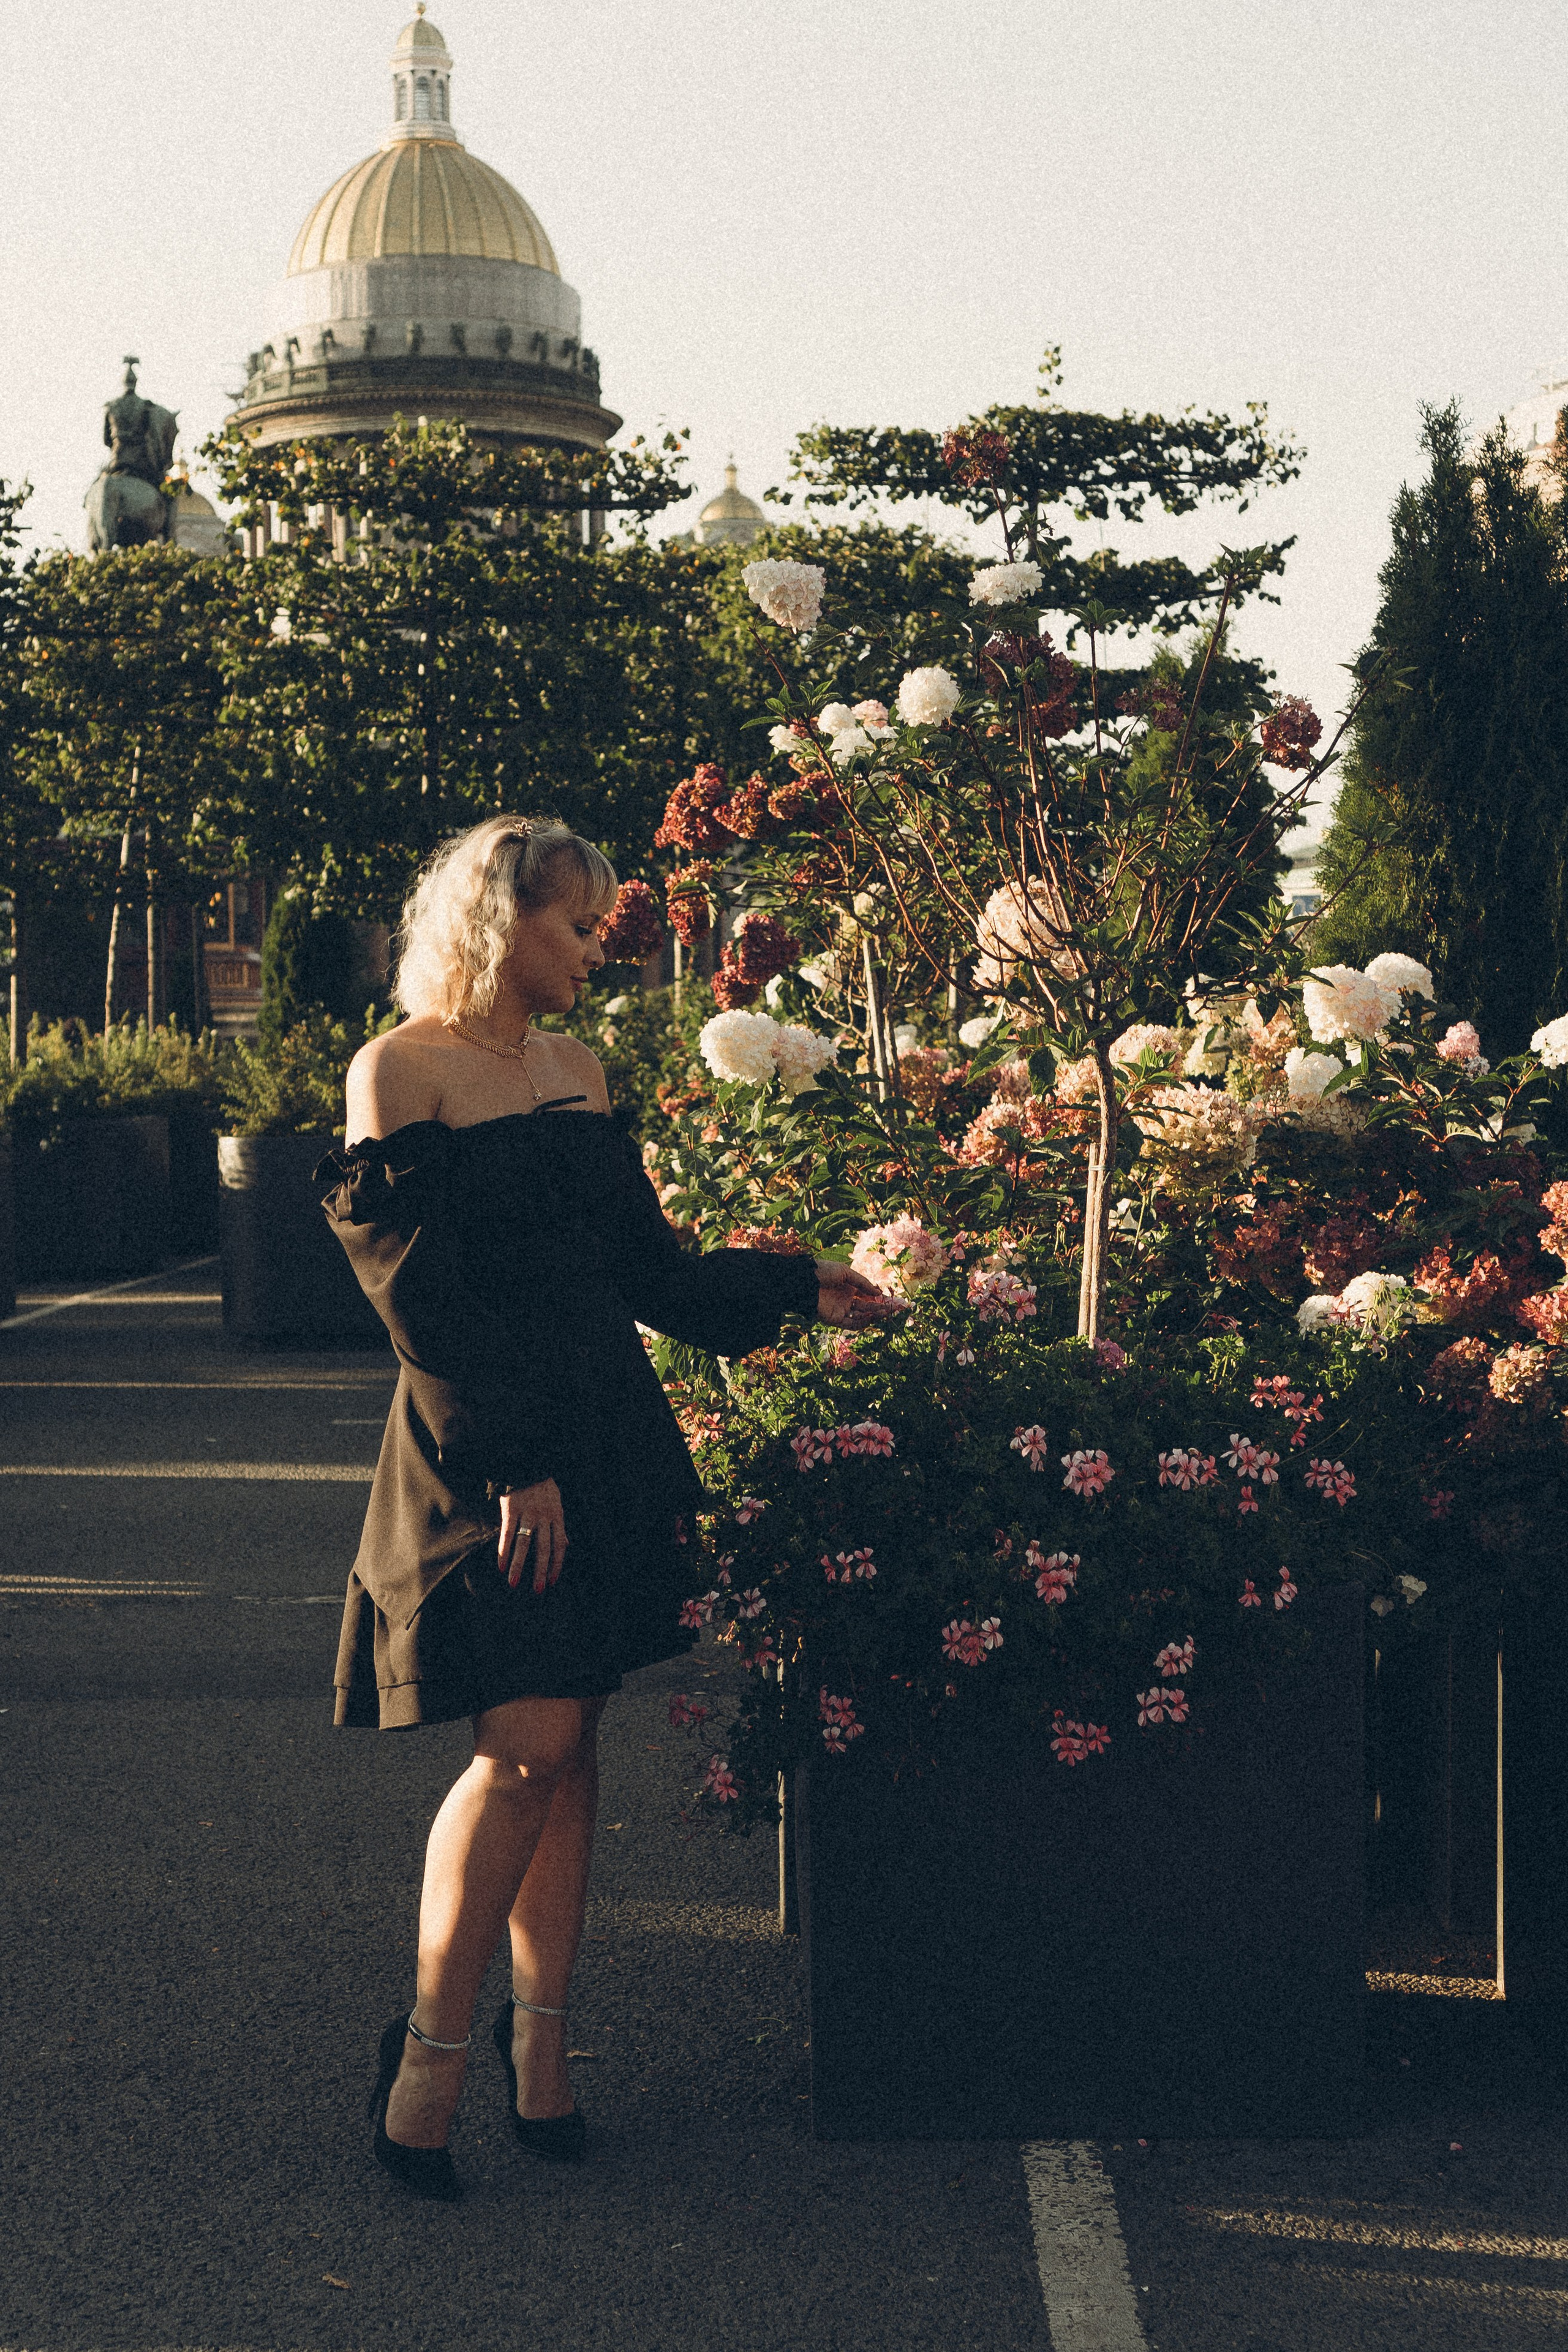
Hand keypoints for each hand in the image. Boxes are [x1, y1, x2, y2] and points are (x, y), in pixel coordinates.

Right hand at [498, 1479, 567, 1594]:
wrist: (527, 1464)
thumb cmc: (543, 1487)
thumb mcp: (557, 1503)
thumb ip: (560, 1526)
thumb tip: (567, 1544)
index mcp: (557, 1516)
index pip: (559, 1545)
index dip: (556, 1565)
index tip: (552, 1581)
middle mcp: (544, 1517)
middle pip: (543, 1548)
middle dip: (540, 1571)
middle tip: (537, 1590)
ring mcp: (527, 1513)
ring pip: (524, 1544)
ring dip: (519, 1565)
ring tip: (514, 1583)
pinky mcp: (511, 1509)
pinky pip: (507, 1533)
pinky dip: (504, 1551)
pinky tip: (501, 1565)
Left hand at [814, 1260, 904, 1329]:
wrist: (806, 1281)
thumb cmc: (824, 1272)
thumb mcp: (845, 1272)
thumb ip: (862, 1283)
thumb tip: (878, 1293)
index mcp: (848, 1287)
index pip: (867, 1294)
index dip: (880, 1297)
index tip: (893, 1299)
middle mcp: (846, 1299)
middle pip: (867, 1306)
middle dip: (881, 1307)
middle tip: (896, 1309)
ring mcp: (841, 1310)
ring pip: (862, 1316)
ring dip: (874, 1315)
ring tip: (886, 1312)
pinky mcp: (835, 1320)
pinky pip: (852, 1324)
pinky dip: (863, 1321)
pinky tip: (873, 1316)